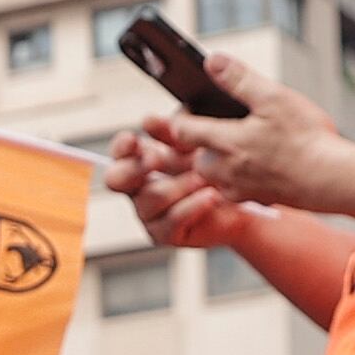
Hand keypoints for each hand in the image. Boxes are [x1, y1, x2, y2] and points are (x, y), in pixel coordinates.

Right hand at [104, 119, 265, 253]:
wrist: (238, 203)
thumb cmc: (213, 170)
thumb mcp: (194, 146)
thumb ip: (173, 133)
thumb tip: (148, 120)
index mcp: (139, 163)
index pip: (118, 154)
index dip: (121, 147)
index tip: (134, 139)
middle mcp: (137, 190)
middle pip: (116, 180)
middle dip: (135, 168)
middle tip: (156, 159)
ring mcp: (147, 215)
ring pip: (150, 199)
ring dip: (178, 185)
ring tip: (203, 178)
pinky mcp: (164, 234)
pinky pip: (172, 220)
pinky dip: (193, 205)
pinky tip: (210, 196)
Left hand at [109, 62, 354, 223]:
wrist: (334, 180)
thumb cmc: (307, 139)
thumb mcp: (272, 98)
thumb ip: (238, 80)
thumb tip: (211, 61)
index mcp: (223, 143)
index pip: (182, 130)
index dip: (181, 116)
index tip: (189, 107)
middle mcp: (223, 170)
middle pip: (196, 153)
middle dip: (203, 138)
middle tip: (223, 121)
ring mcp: (238, 188)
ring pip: (214, 171)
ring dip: (221, 157)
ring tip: (246, 139)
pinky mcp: (256, 198)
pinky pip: (235, 186)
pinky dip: (240, 173)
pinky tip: (262, 161)